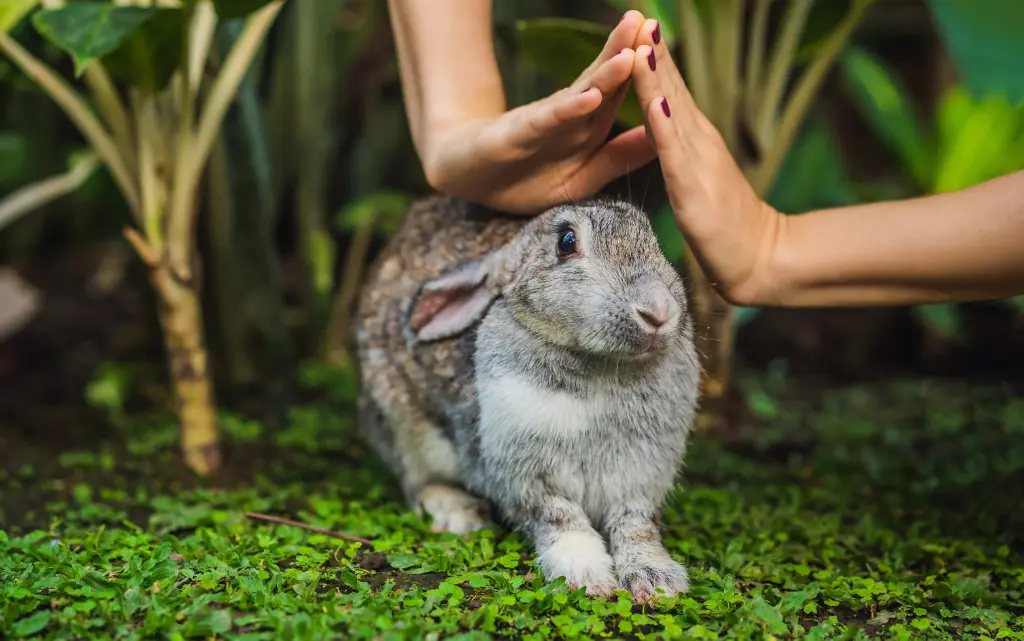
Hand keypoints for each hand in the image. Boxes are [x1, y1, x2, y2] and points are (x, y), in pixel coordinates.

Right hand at [422, 11, 656, 213]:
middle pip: (603, 82)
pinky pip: (547, 121)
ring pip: (579, 94)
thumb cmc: (524, 178)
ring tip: (629, 51)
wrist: (465, 176)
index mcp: (587, 126)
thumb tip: (659, 140)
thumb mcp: (580, 179)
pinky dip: (569, 110)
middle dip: (626, 52)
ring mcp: (543, 123)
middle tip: (647, 21)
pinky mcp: (517, 136)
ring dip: (605, 74)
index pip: (620, 93)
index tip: (667, 45)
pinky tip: (590, 97)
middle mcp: (568, 117)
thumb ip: (617, 159)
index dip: (645, 72)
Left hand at [629, 19, 782, 304]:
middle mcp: (698, 141)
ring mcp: (697, 160)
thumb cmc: (725, 224)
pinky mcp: (692, 186)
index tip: (641, 26)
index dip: (655, 58)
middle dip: (653, 52)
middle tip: (640, 16)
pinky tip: (654, 98)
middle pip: (671, 88)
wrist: (758, 257)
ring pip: (670, 110)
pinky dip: (662, 121)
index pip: (671, 91)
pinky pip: (672, 149)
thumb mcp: (698, 179)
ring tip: (642, 41)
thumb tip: (669, 128)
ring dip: (654, 75)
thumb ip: (684, 152)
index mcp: (695, 140)